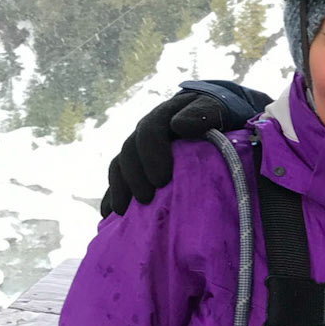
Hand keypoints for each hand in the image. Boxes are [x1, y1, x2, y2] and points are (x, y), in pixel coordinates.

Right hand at [101, 88, 217, 215]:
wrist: (209, 119)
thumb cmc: (214, 117)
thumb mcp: (214, 110)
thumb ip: (202, 114)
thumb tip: (179, 125)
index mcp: (162, 117)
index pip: (149, 132)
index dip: (151, 155)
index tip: (162, 179)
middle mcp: (144, 133)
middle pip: (129, 152)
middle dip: (135, 177)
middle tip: (146, 199)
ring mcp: (137, 150)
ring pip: (119, 166)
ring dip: (119, 188)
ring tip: (124, 212)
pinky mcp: (135, 167)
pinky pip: (117, 180)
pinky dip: (112, 196)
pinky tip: (110, 215)